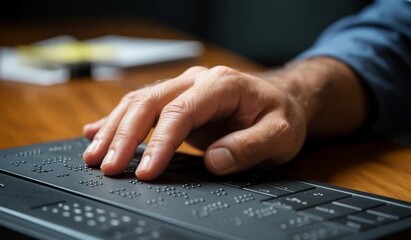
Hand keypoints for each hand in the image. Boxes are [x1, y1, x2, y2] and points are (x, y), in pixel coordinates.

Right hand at [82, 65, 307, 179]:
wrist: (281, 101)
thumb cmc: (281, 115)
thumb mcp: (280, 134)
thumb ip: (250, 146)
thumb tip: (214, 160)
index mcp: (221, 85)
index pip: (180, 112)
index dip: (159, 143)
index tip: (145, 171)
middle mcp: (197, 81)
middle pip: (149, 102)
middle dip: (124, 136)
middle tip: (107, 167)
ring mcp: (184, 88)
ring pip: (139, 102)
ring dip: (114, 128)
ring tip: (95, 156)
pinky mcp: (178, 100)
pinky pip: (142, 106)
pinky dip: (118, 120)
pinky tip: (96, 131)